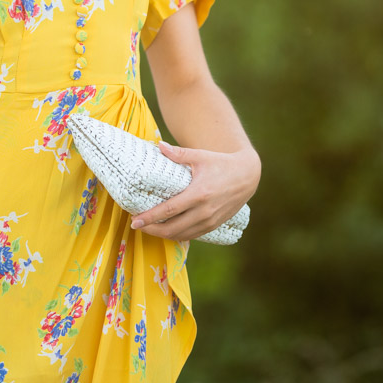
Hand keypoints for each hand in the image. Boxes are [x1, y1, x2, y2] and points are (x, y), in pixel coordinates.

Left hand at [130, 141, 260, 241]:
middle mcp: (204, 211)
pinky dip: (177, 236)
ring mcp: (210, 221)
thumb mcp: (201, 156)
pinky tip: (167, 231)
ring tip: (149, 228)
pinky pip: (192, 235)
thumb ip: (179, 153)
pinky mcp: (214, 225)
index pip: (169, 210)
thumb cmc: (221, 163)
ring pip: (181, 235)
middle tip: (136, 225)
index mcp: (199, 194)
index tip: (135, 220)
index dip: (150, 217)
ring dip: (163, 235)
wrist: (247, 176)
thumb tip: (159, 146)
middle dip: (152, 230)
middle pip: (172, 228)